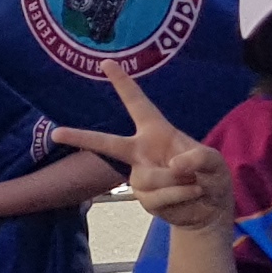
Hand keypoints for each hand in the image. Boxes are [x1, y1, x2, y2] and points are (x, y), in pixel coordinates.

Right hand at [50, 63, 232, 235]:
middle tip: (57, 134)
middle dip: (81, 138)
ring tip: (195, 185)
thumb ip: (198, 157)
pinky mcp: (143, 197)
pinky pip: (156, 197)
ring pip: (147, 178)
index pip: (137, 104)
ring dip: (176, 183)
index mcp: (157, 131)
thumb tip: (173, 166)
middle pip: (107, 144)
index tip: (106, 63)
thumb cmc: (212, 175)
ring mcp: (140, 175)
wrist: (211, 209)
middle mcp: (142, 151)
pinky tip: (191, 196)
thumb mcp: (214, 161)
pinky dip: (178, 197)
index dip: (123, 83)